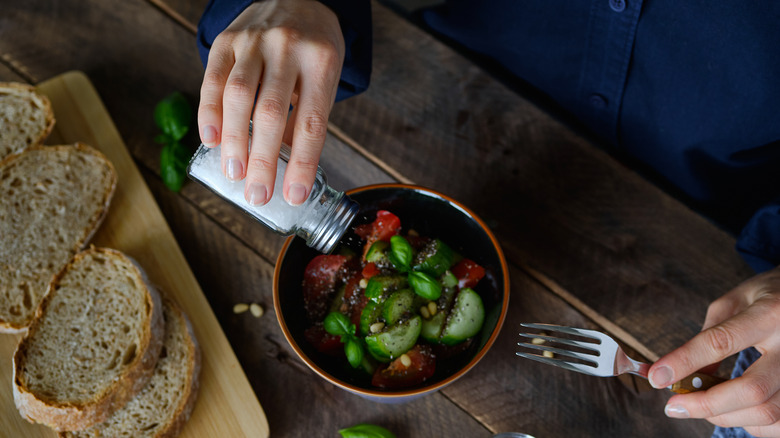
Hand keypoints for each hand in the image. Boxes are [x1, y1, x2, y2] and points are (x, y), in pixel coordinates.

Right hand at [198, 0, 343, 205]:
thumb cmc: (313, 48)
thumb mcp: (324, 78)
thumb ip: (304, 117)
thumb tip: (286, 167)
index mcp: (320, 62)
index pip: (310, 122)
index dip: (302, 163)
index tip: (293, 196)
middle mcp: (287, 48)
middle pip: (270, 112)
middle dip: (262, 160)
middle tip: (257, 194)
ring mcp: (254, 41)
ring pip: (238, 96)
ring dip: (234, 141)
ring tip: (233, 173)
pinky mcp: (227, 39)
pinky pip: (213, 79)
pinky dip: (209, 113)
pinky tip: (212, 140)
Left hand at [648, 265, 779, 436]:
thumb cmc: (768, 294)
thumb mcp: (734, 301)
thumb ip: (710, 334)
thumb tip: (682, 373)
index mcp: (768, 314)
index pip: (721, 342)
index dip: (685, 362)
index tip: (657, 378)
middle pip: (751, 390)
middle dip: (706, 404)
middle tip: (675, 406)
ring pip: (768, 412)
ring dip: (726, 417)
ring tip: (701, 407)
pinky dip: (751, 424)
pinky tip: (732, 411)